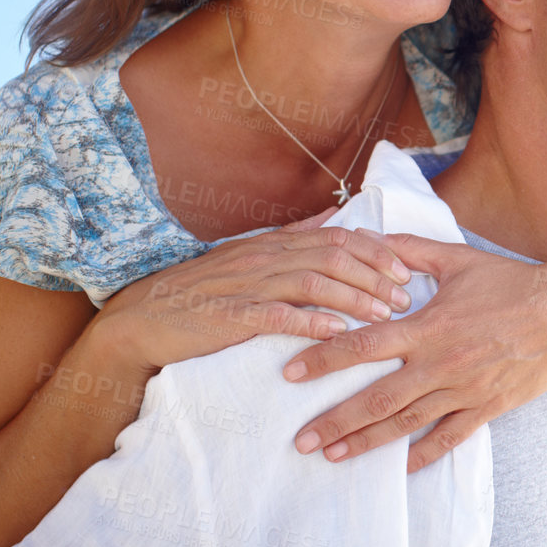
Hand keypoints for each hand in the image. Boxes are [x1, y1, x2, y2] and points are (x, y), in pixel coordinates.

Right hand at [95, 209, 415, 374]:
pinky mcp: (230, 316)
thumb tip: (333, 215)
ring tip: (383, 315)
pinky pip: (277, 315)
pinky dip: (310, 321)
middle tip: (404, 297)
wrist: (141, 320)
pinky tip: (336, 332)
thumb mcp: (249, 254)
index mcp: (273, 243)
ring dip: (354, 298)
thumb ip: (294, 235)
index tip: (405, 270)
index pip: (338, 237)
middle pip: (334, 256)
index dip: (376, 251)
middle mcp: (264, 257)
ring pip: (313, 282)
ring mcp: (247, 285)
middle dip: (375, 275)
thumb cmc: (202, 291)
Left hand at [281, 236, 546, 471]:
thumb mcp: (458, 259)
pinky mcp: (489, 406)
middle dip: (335, 421)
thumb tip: (371, 236)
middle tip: (300, 441)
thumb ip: (410, 250)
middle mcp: (440, 363)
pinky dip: (425, 455)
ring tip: (334, 457)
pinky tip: (402, 468)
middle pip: (376, 398)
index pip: (363, 346)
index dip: (324, 360)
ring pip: (406, 423)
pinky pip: (451, 437)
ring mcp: (464, 390)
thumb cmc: (512, 281)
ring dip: (367, 442)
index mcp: (428, 326)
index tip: (290, 374)